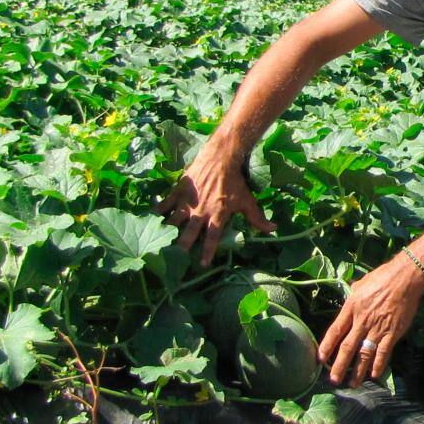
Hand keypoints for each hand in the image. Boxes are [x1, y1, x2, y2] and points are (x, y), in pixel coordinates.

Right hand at [156, 149, 275, 265]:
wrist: (220, 158)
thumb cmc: (234, 182)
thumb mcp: (247, 201)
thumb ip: (257, 219)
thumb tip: (273, 230)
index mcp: (217, 215)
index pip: (211, 238)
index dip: (207, 252)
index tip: (202, 265)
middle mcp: (200, 211)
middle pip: (188, 233)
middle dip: (181, 247)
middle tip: (175, 259)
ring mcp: (187, 201)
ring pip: (173, 221)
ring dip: (167, 232)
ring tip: (159, 243)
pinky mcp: (178, 191)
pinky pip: (165, 204)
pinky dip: (158, 211)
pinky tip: (150, 219)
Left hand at [317, 256, 423, 387]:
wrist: (405, 278)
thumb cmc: (383, 277)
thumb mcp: (361, 284)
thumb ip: (352, 295)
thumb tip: (348, 300)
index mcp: (351, 308)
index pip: (335, 331)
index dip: (327, 346)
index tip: (320, 358)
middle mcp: (362, 321)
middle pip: (347, 347)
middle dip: (339, 365)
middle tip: (333, 380)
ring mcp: (377, 328)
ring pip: (364, 354)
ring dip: (357, 371)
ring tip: (352, 384)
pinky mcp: (392, 333)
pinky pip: (383, 352)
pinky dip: (379, 365)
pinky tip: (374, 374)